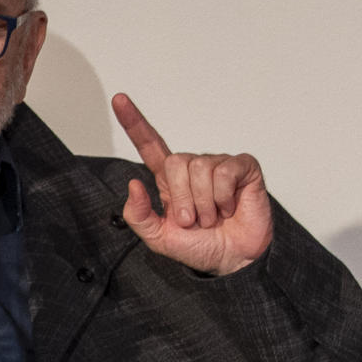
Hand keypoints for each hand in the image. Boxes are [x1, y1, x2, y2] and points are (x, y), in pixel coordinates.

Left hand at [113, 93, 271, 275]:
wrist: (233, 261)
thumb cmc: (200, 247)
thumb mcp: (159, 239)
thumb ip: (139, 216)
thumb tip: (132, 184)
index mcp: (170, 181)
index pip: (150, 145)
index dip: (135, 123)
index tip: (119, 100)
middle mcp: (193, 168)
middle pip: (176, 162)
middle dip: (183, 198)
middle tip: (194, 221)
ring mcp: (219, 165)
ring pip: (200, 168)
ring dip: (204, 202)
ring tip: (213, 218)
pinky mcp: (243, 168)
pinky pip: (225, 171)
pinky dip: (223, 196)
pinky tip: (230, 207)